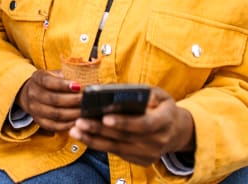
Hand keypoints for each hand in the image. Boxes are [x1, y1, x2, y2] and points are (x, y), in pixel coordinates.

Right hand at [16, 70, 82, 132]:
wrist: (31, 93)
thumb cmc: (49, 82)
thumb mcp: (53, 74)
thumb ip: (65, 76)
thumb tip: (84, 81)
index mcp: (37, 78)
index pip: (48, 82)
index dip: (63, 85)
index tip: (78, 86)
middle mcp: (33, 93)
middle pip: (54, 99)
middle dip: (73, 100)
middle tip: (86, 100)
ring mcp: (35, 109)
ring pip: (56, 114)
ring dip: (73, 114)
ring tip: (85, 111)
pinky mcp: (39, 121)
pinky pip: (55, 126)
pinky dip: (68, 124)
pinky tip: (78, 121)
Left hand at [69, 87, 194, 165]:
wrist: (176, 131)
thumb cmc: (162, 107)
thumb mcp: (158, 94)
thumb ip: (142, 92)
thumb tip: (118, 92)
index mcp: (164, 121)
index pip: (143, 124)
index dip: (124, 122)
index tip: (105, 117)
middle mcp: (158, 141)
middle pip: (124, 137)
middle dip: (100, 129)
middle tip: (80, 121)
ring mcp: (149, 153)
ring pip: (117, 147)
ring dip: (93, 139)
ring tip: (75, 130)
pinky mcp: (140, 160)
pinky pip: (116, 152)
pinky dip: (99, 144)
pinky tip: (84, 136)